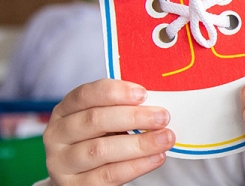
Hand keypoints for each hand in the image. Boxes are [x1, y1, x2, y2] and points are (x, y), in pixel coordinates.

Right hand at [43, 79, 174, 185]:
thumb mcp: (107, 118)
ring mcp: (62, 162)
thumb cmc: (101, 138)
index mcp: (65, 110)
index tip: (143, 94)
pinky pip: (108, 175)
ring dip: (139, 143)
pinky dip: (136, 165)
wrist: (86, 174)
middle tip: (163, 117)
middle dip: (133, 117)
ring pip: (100, 150)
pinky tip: (156, 158)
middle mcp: (57, 135)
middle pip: (94, 120)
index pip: (85, 95)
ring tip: (165, 138)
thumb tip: (156, 103)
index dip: (115, 92)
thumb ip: (123, 108)